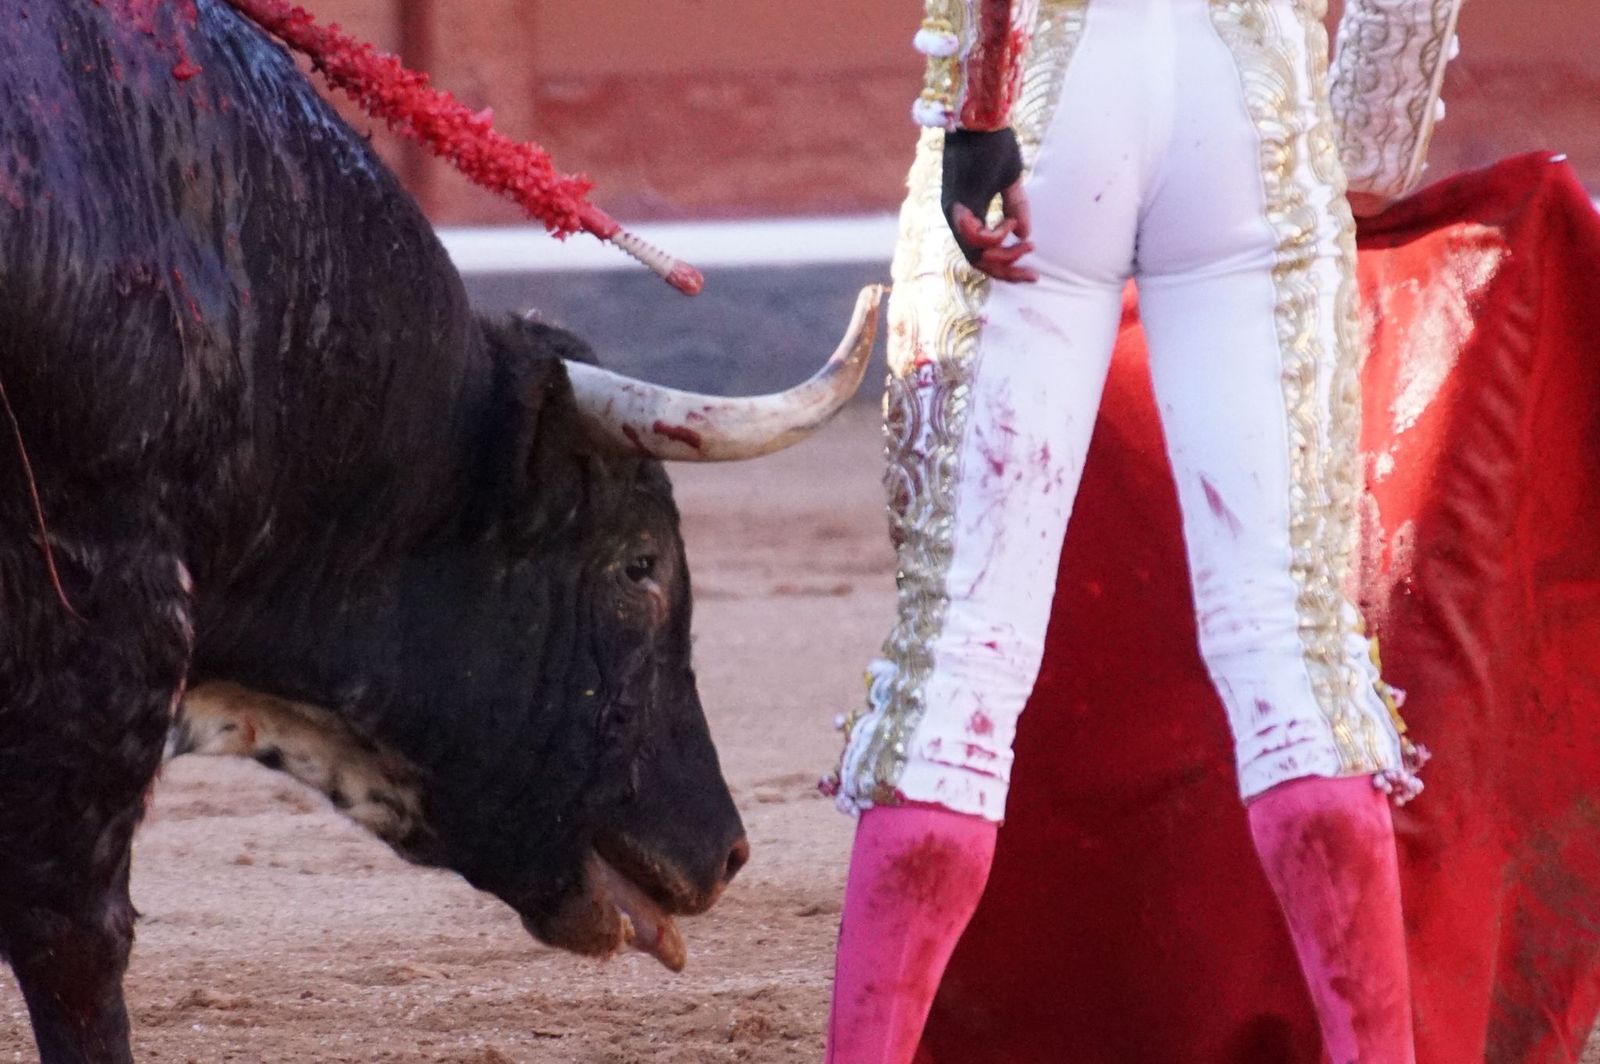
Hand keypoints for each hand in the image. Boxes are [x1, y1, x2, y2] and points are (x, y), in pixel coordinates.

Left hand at [941, 128, 1038, 283]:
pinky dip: (995, 236)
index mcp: (969, 215)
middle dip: (1006, 272)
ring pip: (973, 254)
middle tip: (1033, 273)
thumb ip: (1016, 208)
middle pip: (977, 262)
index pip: (983, 254)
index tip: (1033, 271)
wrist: (983, 116)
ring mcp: (954, 212)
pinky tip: (1011, 222)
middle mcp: (957, 218)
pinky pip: (973, 235)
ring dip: (1003, 255)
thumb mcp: (1010, 181)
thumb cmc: (994, 144)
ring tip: (1026, 246)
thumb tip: (1025, 235)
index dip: (1007, 268)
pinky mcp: (957, 202)